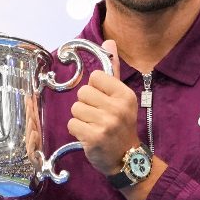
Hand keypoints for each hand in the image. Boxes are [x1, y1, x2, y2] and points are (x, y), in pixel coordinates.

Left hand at [66, 40, 141, 175]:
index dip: (95, 89)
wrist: (127, 158)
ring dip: (81, 119)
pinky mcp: (94, 137)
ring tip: (94, 126)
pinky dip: (77, 131)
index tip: (103, 101)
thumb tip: (108, 41)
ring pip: (75, 109)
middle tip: (98, 116)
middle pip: (82, 93)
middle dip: (86, 105)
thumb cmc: (121, 125)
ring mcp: (106, 123)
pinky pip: (72, 124)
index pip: (95, 77)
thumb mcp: (121, 97)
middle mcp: (117, 107)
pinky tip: (89, 136)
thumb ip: (113, 70)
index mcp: (125, 94)